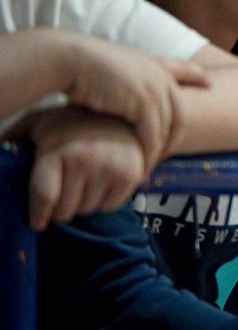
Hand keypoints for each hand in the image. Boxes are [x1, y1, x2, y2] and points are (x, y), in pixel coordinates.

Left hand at [25, 107, 145, 229]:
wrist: (120, 107)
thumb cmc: (72, 120)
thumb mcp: (37, 123)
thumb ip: (13, 140)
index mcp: (58, 151)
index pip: (45, 198)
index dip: (38, 215)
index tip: (37, 222)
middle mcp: (86, 161)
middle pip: (65, 211)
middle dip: (60, 206)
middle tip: (62, 192)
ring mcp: (111, 169)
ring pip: (87, 210)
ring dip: (81, 202)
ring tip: (82, 182)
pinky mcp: (132, 175)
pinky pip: (110, 206)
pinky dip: (103, 200)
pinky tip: (100, 181)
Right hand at [58, 33, 210, 167]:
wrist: (70, 58)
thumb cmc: (80, 63)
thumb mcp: (112, 65)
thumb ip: (126, 79)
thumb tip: (123, 95)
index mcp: (154, 63)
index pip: (183, 69)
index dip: (196, 76)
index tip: (208, 82)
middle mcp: (161, 76)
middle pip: (180, 114)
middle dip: (174, 137)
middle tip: (163, 156)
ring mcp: (156, 90)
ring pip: (168, 129)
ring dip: (159, 150)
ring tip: (149, 167)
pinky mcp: (145, 105)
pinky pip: (153, 136)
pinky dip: (149, 153)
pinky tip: (142, 166)